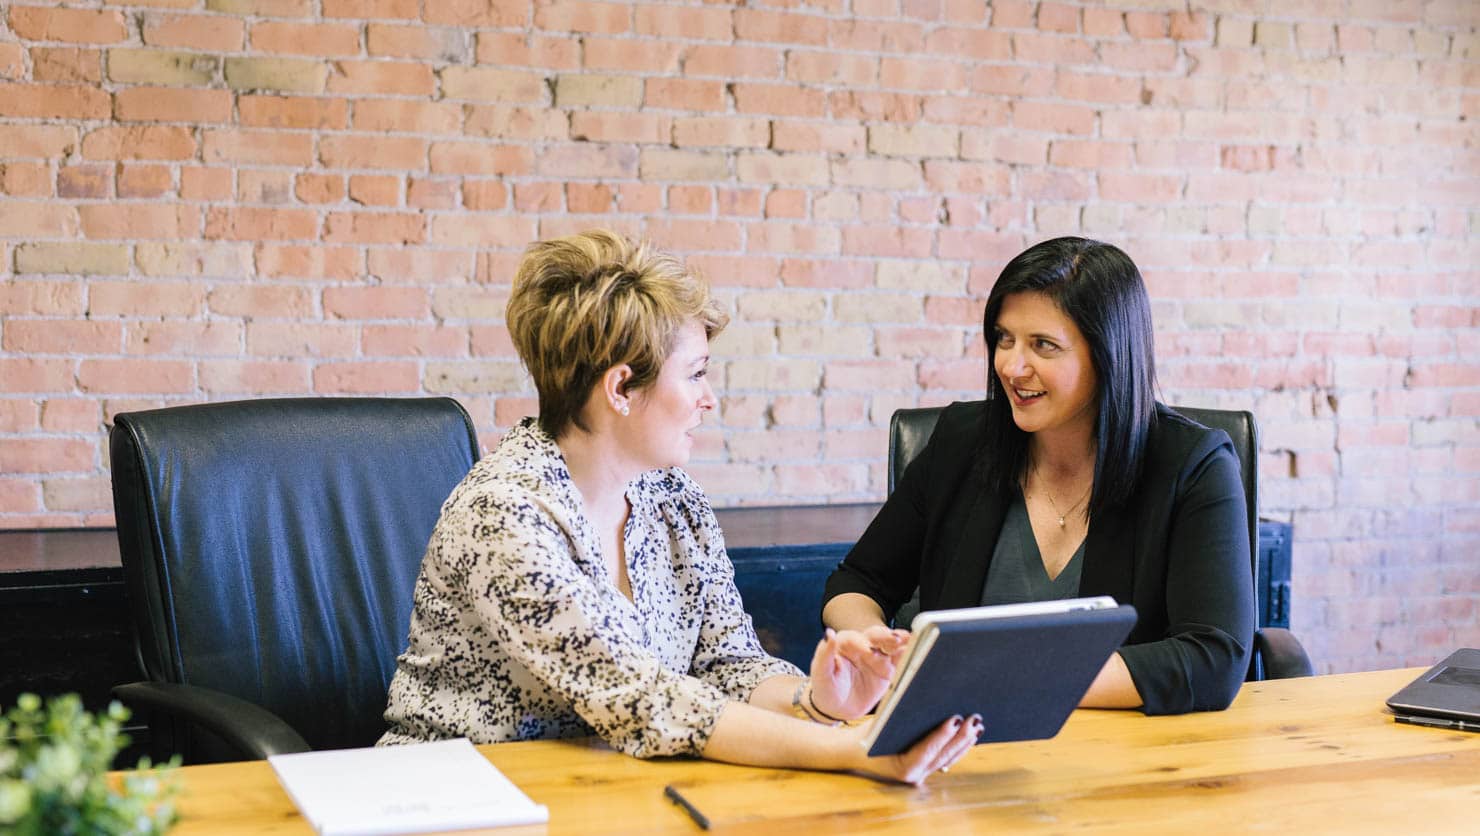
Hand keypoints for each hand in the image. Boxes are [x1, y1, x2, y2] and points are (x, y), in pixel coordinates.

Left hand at [808, 626, 910, 720]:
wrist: (838, 708)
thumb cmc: (826, 689)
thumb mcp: (821, 674)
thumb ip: (824, 654)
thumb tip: (829, 633)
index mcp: (844, 644)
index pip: (854, 638)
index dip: (861, 643)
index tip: (867, 651)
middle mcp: (862, 646)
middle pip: (875, 636)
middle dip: (885, 637)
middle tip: (895, 639)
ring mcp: (877, 656)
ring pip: (890, 645)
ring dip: (901, 642)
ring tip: (911, 640)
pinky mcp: (889, 667)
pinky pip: (900, 659)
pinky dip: (909, 654)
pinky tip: (919, 651)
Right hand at [854, 713, 982, 784]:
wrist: (855, 753)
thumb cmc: (866, 735)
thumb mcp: (879, 724)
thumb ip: (900, 715)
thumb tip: (925, 697)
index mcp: (902, 768)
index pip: (927, 750)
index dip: (943, 735)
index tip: (956, 719)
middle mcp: (915, 776)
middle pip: (943, 755)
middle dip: (961, 737)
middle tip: (975, 719)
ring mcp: (922, 775)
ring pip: (949, 759)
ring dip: (965, 742)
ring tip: (977, 725)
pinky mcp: (926, 769)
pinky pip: (946, 759)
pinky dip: (959, 747)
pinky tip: (970, 736)